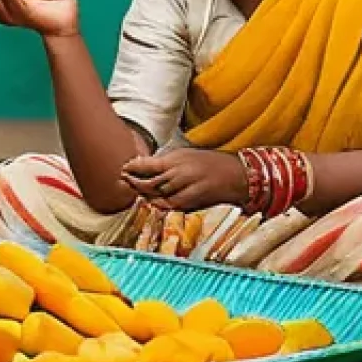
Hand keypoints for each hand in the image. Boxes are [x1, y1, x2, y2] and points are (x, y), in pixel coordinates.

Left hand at [120, 149, 247, 211]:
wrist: (238, 175)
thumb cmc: (212, 162)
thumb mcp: (187, 154)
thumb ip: (167, 162)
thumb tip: (146, 165)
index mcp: (177, 159)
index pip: (148, 165)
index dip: (133, 168)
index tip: (123, 168)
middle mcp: (179, 174)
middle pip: (150, 182)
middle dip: (135, 183)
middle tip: (123, 182)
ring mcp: (186, 190)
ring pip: (157, 196)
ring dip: (144, 195)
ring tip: (134, 192)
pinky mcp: (192, 203)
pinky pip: (170, 206)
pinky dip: (158, 204)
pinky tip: (151, 201)